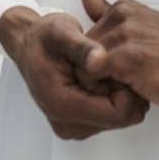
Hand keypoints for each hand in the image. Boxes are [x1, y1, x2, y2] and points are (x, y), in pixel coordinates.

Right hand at [0, 6, 149, 139]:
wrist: (29, 44)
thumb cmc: (44, 38)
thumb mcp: (63, 33)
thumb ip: (82, 48)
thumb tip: (99, 60)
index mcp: (63, 106)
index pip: (118, 114)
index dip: (129, 90)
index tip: (125, 65)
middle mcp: (66, 124)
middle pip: (120, 119)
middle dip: (125, 92)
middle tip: (116, 65)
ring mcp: (72, 126)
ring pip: (118, 119)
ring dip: (119, 94)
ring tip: (107, 69)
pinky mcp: (77, 124)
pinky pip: (110, 117)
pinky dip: (113, 97)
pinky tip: (104, 77)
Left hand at [79, 0, 158, 116]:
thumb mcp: (146, 25)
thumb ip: (108, 11)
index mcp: (125, 8)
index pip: (85, 40)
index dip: (100, 63)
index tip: (126, 70)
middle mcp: (123, 16)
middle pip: (81, 55)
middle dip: (98, 74)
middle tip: (132, 82)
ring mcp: (125, 36)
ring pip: (84, 69)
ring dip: (103, 85)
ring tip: (137, 86)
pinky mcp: (128, 59)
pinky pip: (93, 78)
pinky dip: (106, 93)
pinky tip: (135, 92)